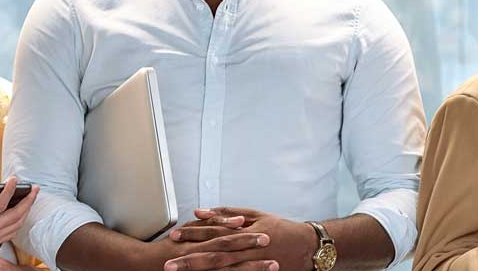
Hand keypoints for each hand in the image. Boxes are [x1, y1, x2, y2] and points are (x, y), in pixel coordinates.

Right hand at [0, 178, 37, 270]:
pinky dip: (20, 222)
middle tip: (34, 188)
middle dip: (28, 200)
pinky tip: (21, 217)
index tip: (14, 180)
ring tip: (32, 199)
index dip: (8, 191)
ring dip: (27, 211)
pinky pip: (12, 232)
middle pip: (15, 214)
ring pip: (17, 224)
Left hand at [164, 207, 298, 270]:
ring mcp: (253, 266)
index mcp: (245, 232)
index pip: (214, 233)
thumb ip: (227, 213)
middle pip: (215, 256)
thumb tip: (200, 211)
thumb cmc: (280, 229)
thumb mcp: (255, 215)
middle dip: (191, 261)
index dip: (194, 235)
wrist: (308, 247)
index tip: (175, 236)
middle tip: (169, 264)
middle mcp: (248, 249)